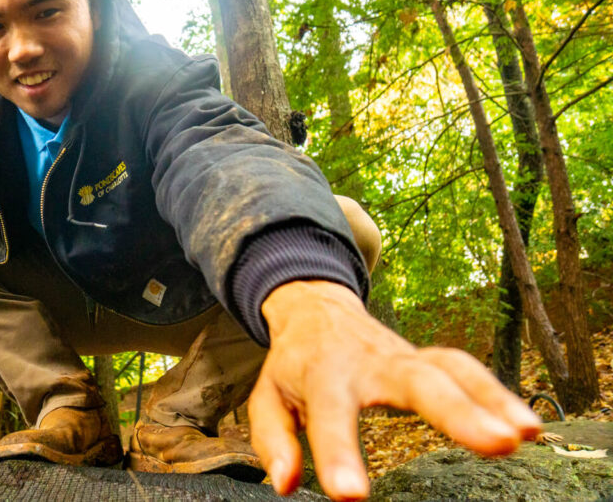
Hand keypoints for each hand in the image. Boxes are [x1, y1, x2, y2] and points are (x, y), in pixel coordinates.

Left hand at [248, 280, 540, 500]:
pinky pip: (465, 369)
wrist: (314, 312)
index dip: (341, 454)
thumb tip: (285, 482)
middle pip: (415, 381)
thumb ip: (273, 440)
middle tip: (494, 446)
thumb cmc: (294, 365)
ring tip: (522, 436)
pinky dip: (496, 393)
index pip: (331, 415)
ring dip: (489, 399)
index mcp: (323, 373)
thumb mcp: (268, 397)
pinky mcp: (426, 359)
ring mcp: (404, 357)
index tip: (352, 496)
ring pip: (451, 369)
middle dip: (454, 413)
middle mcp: (370, 362)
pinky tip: (527, 427)